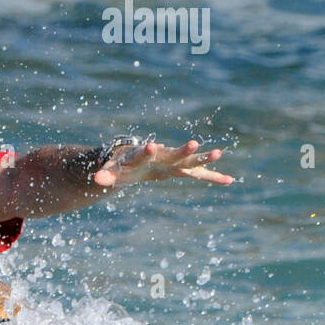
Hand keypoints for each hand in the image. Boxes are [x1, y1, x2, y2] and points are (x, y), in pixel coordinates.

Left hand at [92, 140, 232, 188]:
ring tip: (219, 153)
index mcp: (142, 154)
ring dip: (203, 158)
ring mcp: (172, 162)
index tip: (152, 145)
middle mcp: (160, 155)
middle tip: (194, 143)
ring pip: (190, 160)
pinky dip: (212, 177)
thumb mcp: (111, 172)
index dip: (147, 151)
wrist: (132, 159)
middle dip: (182, 150)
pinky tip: (229, 180)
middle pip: (172, 153)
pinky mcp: (180, 169)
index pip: (144, 153)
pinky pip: (198, 174)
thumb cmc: (120, 165)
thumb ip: (105, 175)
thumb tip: (95, 180)